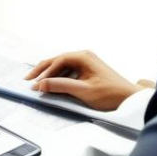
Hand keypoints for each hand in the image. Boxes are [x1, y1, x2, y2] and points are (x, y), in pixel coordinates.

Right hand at [24, 50, 143, 110]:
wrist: (129, 99)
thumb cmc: (110, 94)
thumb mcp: (83, 91)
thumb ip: (60, 86)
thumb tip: (40, 84)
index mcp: (83, 57)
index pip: (57, 61)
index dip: (44, 73)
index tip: (35, 84)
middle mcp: (83, 56)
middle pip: (56, 61)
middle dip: (41, 71)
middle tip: (27, 80)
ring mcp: (85, 63)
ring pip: (60, 66)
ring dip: (48, 74)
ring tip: (36, 82)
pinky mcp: (86, 71)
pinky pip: (66, 71)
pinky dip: (56, 77)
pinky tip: (50, 83)